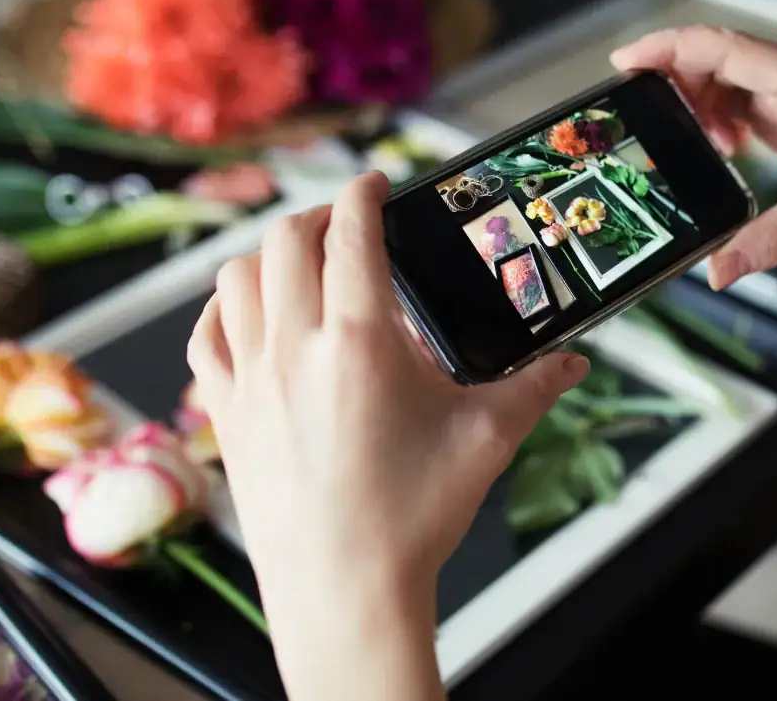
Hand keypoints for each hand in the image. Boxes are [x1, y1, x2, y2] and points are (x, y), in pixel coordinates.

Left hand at [188, 172, 589, 610]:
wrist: (345, 591)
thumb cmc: (412, 518)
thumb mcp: (486, 440)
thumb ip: (533, 389)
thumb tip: (572, 364)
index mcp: (361, 342)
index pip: (350, 233)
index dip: (364, 194)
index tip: (377, 184)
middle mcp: (295, 348)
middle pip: (286, 240)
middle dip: (318, 216)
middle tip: (347, 224)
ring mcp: (250, 380)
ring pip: (236, 278)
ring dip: (269, 255)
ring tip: (301, 262)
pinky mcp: (225, 415)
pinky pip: (205, 337)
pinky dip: (222, 309)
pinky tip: (247, 313)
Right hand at [611, 26, 776, 288]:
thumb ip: (770, 241)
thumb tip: (716, 271)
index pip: (723, 46)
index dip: (669, 48)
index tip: (625, 62)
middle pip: (715, 56)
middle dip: (674, 78)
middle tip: (639, 112)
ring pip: (723, 78)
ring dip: (696, 103)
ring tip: (690, 142)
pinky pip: (737, 103)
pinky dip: (716, 121)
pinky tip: (720, 151)